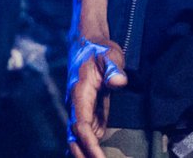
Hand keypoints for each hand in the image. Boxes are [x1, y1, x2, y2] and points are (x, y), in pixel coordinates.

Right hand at [67, 36, 127, 157]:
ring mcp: (80, 110)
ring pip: (76, 139)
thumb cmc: (98, 50)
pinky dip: (87, 149)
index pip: (80, 124)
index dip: (89, 143)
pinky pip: (83, 135)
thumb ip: (113, 68)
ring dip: (84, 154)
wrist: (87, 46)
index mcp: (79, 93)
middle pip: (73, 137)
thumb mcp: (109, 55)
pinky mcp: (87, 113)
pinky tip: (96, 157)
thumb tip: (119, 82)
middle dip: (84, 155)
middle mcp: (76, 105)